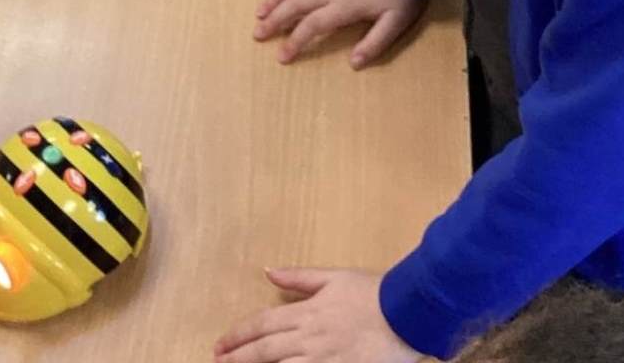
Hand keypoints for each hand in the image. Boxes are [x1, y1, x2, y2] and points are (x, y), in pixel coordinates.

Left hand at [215, 268, 417, 362]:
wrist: (405, 314)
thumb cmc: (370, 292)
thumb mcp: (334, 277)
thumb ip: (300, 277)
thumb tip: (269, 271)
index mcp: (307, 311)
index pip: (263, 323)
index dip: (239, 334)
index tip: (221, 343)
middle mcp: (309, 338)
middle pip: (265, 351)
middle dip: (239, 357)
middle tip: (217, 362)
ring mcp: (322, 360)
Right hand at [254, 0, 426, 66]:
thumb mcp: (395, 24)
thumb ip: (374, 44)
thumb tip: (353, 64)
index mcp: (344, 6)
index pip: (312, 25)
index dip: (295, 41)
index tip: (282, 56)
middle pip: (296, 4)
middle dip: (275, 20)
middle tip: (258, 34)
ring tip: (260, 11)